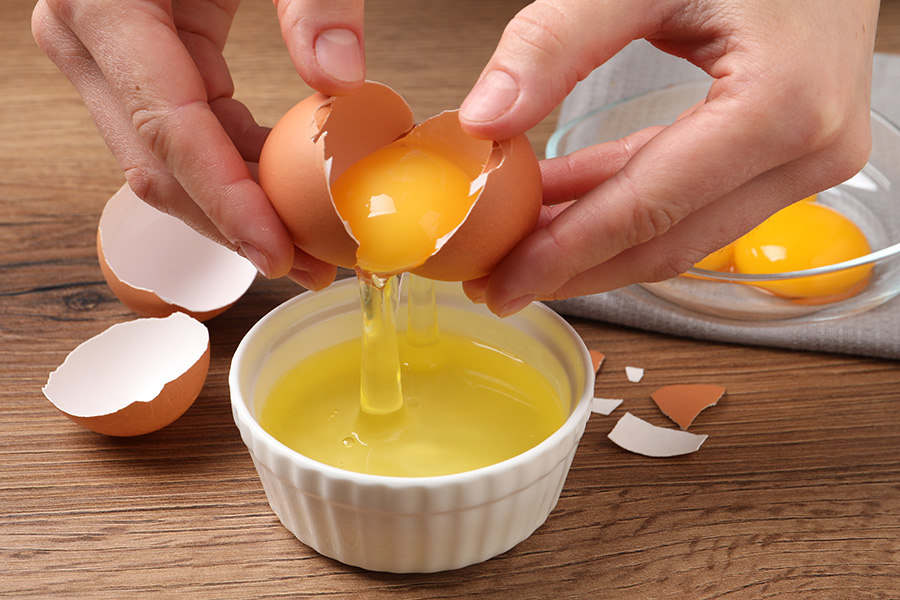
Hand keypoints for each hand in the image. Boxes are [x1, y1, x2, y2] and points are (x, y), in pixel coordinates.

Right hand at [31, 0, 363, 289]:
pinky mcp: (133, 62)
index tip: (282, 255)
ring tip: (308, 248)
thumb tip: (342, 84)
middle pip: (159, 167)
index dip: (229, 205)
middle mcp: (87, 38)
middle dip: (235, 226)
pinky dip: (231, 171)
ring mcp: (104, 55)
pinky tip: (282, 198)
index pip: (171, 133)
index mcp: (107, 5)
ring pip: (164, 164)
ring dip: (235, 212)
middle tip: (310, 267)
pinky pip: (180, 135)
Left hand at [459, 0, 879, 316]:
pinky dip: (627, 204)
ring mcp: (806, 158)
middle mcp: (808, 149)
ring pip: (681, 232)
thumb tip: (487, 118)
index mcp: (782, 105)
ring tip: (522, 242)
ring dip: (596, 241)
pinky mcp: (789, 154)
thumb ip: (557, 41)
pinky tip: (566, 200)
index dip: (568, 253)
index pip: (649, 210)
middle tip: (502, 281)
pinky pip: (695, 200)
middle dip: (576, 267)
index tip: (507, 280)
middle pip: (668, 243)